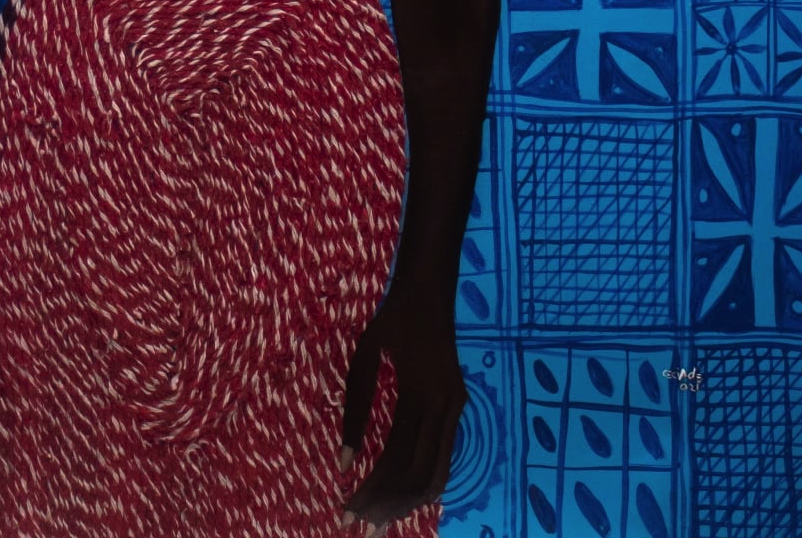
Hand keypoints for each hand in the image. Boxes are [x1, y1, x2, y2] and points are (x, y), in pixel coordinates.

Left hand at [342, 297, 465, 527]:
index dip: (371, 490)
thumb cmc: (391, 317)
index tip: (345, 508)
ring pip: (436, 474)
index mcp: (420, 393)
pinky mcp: (458, 406)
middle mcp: (446, 407)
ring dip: (407, 501)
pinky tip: (400, 494)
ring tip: (378, 520)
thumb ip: (354, 408)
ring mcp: (457, 408)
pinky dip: (421, 482)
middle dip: (389, 506)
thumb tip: (343, 462)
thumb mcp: (364, 354)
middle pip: (418, 476)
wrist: (430, 287)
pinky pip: (442, 456)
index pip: (395, 460)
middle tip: (359, 527)